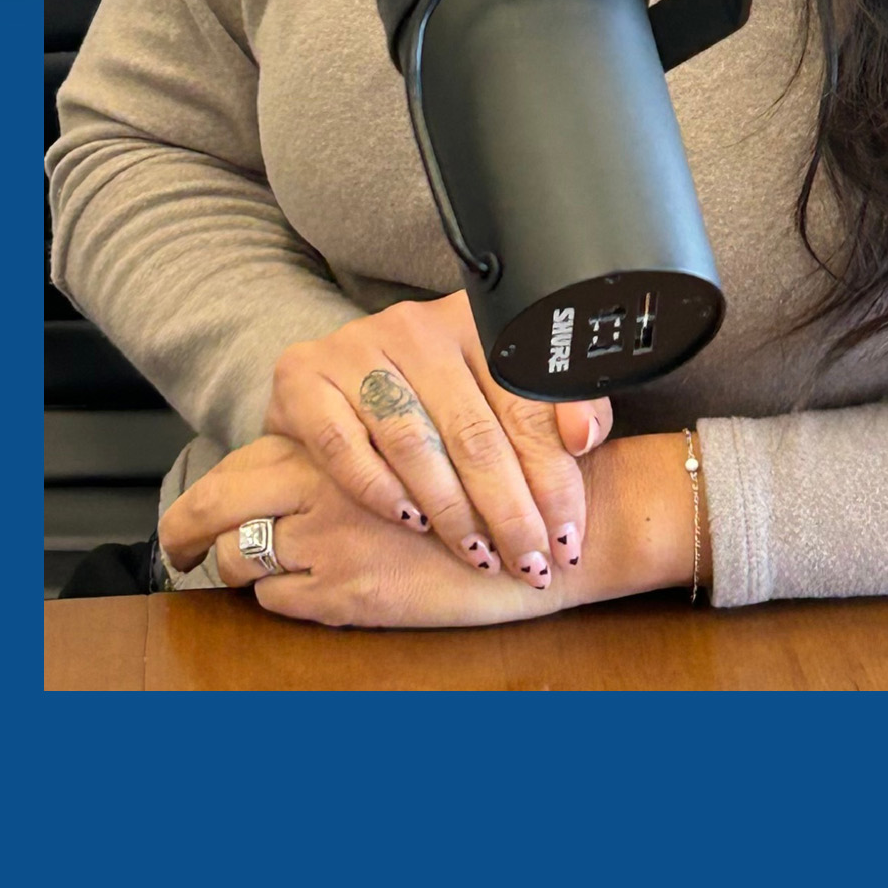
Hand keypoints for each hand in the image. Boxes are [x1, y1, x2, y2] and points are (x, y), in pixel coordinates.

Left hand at [160, 430, 696, 627]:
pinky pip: (282, 599)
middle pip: (219, 502)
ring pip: (243, 555)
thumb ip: (361, 445)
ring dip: (233, 566)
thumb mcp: (427, 438)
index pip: (242, 464)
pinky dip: (282, 600)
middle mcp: (321, 480)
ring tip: (235, 573)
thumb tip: (293, 473)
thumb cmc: (498, 479)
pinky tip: (308, 597)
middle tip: (177, 549)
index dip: (203, 499)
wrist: (553, 525)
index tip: (185, 526)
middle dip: (186, 531)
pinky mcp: (352, 592)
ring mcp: (330, 537)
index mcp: (336, 435)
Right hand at [265, 291, 611, 588]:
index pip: (526, 404)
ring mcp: (354, 349)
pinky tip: (411, 523)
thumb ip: (559, 407)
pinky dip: (380, 492)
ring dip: (453, 512)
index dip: (553, 477)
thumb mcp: (502, 392)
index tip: (569, 536)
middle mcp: (414, 327)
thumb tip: (584, 436)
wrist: (332, 384)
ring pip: (414, 443)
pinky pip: (344, 447)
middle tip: (532, 564)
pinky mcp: (302, 378)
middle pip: (475, 431)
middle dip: (511, 510)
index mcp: (475, 322)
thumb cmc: (433, 399)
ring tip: (482, 556)